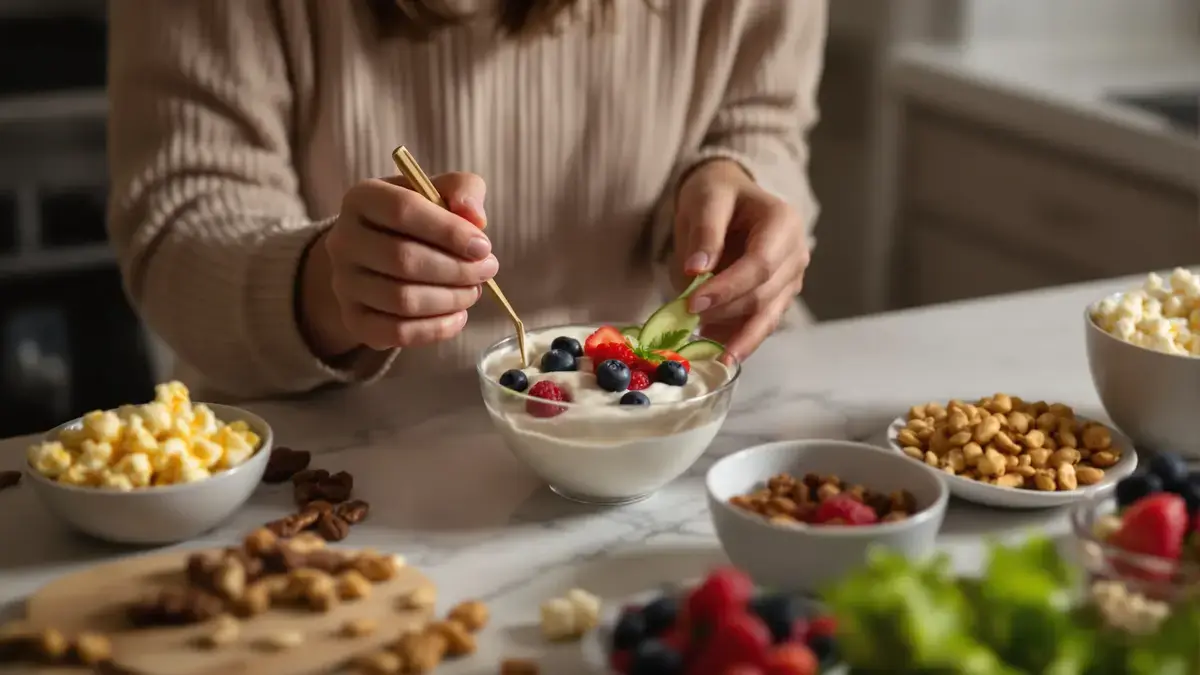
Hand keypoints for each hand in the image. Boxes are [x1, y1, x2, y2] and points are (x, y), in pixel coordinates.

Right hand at [301, 173, 496, 356]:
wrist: (379, 257)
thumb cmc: (419, 220)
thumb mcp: (441, 192)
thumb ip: (464, 190)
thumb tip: (475, 217)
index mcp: (362, 199)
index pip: (403, 210)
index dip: (449, 230)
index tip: (483, 246)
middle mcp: (343, 241)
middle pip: (404, 259)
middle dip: (457, 269)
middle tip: (487, 270)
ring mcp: (344, 284)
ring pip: (403, 300)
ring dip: (451, 299)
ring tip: (473, 291)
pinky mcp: (354, 320)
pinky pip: (397, 333)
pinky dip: (436, 329)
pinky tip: (458, 316)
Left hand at [673, 160, 809, 362]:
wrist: (730, 197)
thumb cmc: (718, 193)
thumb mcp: (706, 199)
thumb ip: (704, 232)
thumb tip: (696, 271)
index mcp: (783, 223)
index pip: (760, 264)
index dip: (728, 288)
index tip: (693, 302)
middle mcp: (795, 253)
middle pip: (764, 294)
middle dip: (726, 312)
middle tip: (687, 321)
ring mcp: (790, 279)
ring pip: (768, 317)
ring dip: (738, 338)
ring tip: (711, 358)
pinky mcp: (778, 298)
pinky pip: (762, 324)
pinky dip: (741, 340)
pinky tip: (719, 355)